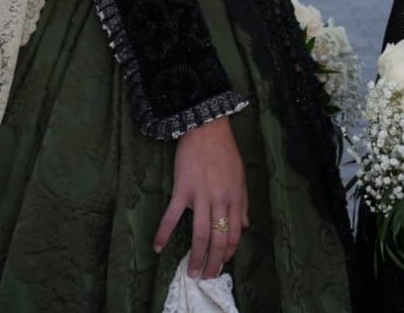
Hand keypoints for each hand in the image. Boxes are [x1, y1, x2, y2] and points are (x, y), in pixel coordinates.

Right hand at [154, 118, 247, 280]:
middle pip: (218, 238)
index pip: (234, 233)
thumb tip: (245, 226)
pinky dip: (164, 233)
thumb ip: (243, 203)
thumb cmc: (225, 151)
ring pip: (199, 233)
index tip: (222, 262)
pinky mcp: (182, 190)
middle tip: (206, 276)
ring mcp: (201, 196)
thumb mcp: (240, 177)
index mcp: (235, 198)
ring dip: (195, 256)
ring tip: (191, 271)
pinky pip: (172, 216)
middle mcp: (220, 200)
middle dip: (213, 261)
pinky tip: (158, 247)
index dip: (228, 251)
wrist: (207, 128)